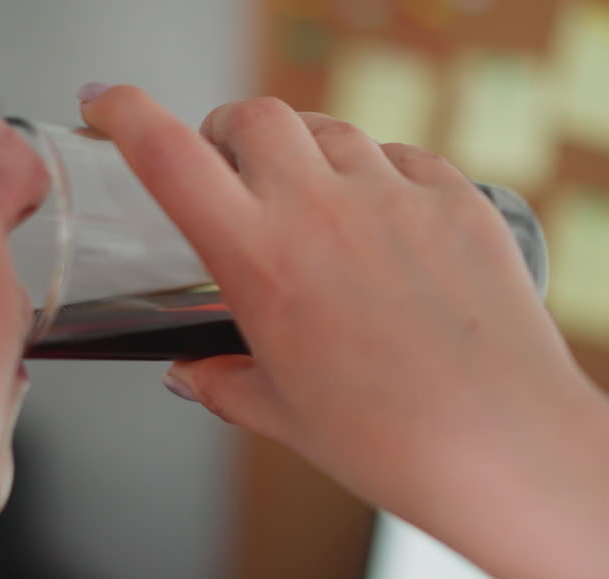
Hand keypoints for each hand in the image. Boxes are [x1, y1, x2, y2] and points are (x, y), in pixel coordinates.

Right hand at [80, 88, 596, 507]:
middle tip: (232, 170)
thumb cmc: (389, 442)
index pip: (168, 153)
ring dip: (305, 151)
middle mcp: (321, 210)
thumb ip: (221, 382)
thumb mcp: (282, 414)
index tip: (106, 103)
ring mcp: (394, 196)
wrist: (501, 445)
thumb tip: (188, 372)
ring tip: (315, 205)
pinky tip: (385, 225)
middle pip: (253, 114)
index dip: (124, 112)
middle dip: (229, 132)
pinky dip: (379, 176)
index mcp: (259, 261)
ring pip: (329, 129)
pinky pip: (403, 158)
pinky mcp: (456, 198)